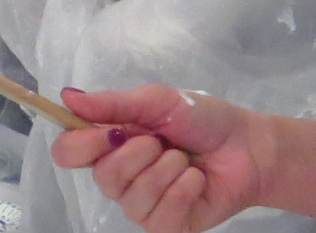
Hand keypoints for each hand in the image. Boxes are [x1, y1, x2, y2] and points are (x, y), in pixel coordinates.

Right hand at [52, 86, 311, 231]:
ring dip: (165, 173)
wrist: (249, 148)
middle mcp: (120, 177)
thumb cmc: (203, 119)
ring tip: (185, 161)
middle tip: (163, 142)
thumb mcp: (158, 100)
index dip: (82, 145)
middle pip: (102, 177)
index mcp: (110, 144)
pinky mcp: (167, 225)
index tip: (110, 132)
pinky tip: (195, 181)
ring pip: (132, 199)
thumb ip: (112, 103)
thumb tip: (66, 96)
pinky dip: (181, 193)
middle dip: (138, 154)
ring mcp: (142, 204)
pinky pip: (158, 218)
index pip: (68, 152)